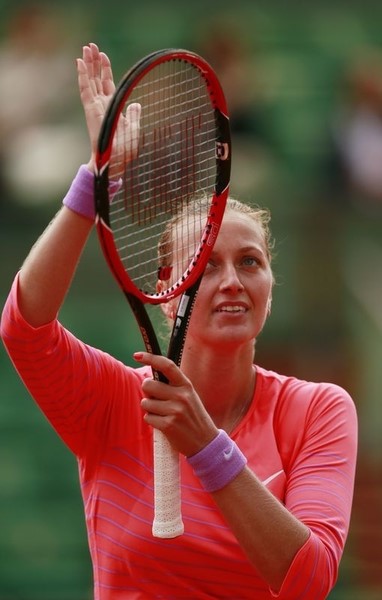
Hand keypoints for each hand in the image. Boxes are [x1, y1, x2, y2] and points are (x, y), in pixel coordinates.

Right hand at [77, 43, 139, 177]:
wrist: (116, 162)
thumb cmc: (124, 151)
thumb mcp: (133, 129)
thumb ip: (133, 115)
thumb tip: (136, 104)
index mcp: (111, 108)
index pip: (107, 85)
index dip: (105, 70)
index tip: (103, 56)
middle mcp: (101, 106)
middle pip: (96, 79)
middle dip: (94, 62)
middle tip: (91, 45)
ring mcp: (94, 107)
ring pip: (89, 81)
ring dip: (87, 64)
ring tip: (85, 48)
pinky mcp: (90, 110)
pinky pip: (85, 90)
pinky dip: (82, 75)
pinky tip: (79, 62)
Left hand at [134, 352, 217, 455]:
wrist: (205, 442)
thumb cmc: (192, 417)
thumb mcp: (188, 396)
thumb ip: (172, 386)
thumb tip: (148, 379)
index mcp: (186, 385)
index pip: (167, 366)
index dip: (150, 358)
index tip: (137, 355)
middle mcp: (181, 395)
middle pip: (149, 385)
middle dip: (148, 392)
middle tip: (157, 400)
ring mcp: (175, 410)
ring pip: (146, 402)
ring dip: (150, 409)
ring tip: (164, 415)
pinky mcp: (168, 425)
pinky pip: (148, 417)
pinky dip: (152, 421)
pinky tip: (164, 424)